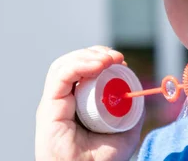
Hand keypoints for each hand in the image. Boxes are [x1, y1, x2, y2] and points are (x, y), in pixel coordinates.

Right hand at [35, 46, 144, 160]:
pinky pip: (60, 76)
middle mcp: (62, 102)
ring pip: (63, 66)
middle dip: (95, 53)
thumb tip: (139, 92)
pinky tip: (99, 65)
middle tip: (117, 57)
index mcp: (76, 104)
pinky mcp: (49, 109)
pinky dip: (79, 64)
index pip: (83, 71)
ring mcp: (54, 105)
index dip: (101, 60)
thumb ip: (132, 113)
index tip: (122, 61)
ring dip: (88, 55)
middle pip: (72, 64)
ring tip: (109, 59)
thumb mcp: (126, 133)